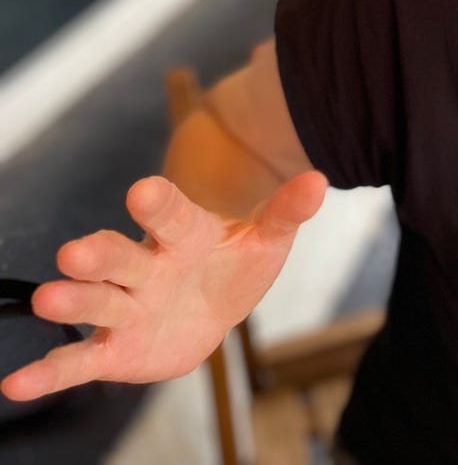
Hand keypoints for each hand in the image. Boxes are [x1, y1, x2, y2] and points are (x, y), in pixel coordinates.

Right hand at [0, 170, 326, 400]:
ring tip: (50, 298)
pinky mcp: (113, 349)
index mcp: (182, 235)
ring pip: (97, 302)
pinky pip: (78, 361)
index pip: (170, 214)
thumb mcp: (266, 240)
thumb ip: (286, 212)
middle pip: (118, 257)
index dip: (157, 204)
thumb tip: (319, 180)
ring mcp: (125, 307)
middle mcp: (144, 267)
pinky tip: (15, 384)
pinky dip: (48, 373)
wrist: (214, 306)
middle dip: (97, 255)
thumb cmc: (235, 264)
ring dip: (73, 301)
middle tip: (74, 252)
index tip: (144, 190)